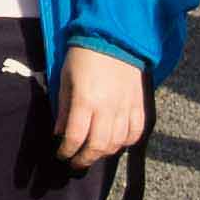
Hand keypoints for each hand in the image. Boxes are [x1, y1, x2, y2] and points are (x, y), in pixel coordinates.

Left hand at [54, 45, 148, 167]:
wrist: (114, 36)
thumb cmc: (83, 55)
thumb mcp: (65, 79)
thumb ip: (64, 108)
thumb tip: (59, 133)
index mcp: (86, 100)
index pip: (76, 137)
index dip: (66, 151)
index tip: (61, 154)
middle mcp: (108, 107)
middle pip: (98, 146)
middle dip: (84, 159)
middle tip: (76, 162)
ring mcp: (126, 107)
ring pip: (117, 143)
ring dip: (103, 153)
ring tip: (93, 153)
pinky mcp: (140, 104)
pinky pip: (136, 132)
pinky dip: (126, 142)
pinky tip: (116, 143)